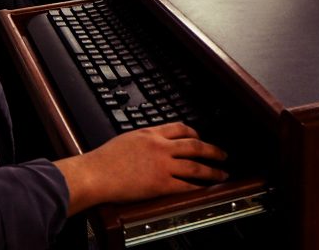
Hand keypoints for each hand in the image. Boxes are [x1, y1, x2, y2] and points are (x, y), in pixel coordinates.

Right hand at [56, 123, 227, 213]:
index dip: (194, 132)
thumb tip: (149, 143)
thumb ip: (143, 139)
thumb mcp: (127, 138)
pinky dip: (197, 188)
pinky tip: (205, 190)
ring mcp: (162, 165)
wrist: (96, 173)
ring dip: (212, 171)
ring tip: (222, 174)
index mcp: (151, 133)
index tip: (200, 136)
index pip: (180, 127)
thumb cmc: (104, 159)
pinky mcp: (160, 184)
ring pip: (195, 166)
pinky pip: (185, 186)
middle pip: (194, 145)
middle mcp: (160, 147)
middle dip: (212, 150)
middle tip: (223, 154)